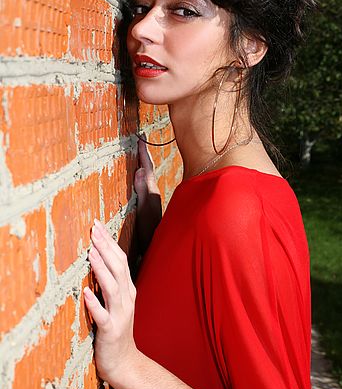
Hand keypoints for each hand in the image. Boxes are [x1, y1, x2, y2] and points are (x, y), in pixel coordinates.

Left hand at [84, 219, 137, 384]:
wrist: (124, 363)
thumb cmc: (115, 330)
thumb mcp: (116, 303)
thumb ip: (110, 283)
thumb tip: (97, 259)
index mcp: (127, 290)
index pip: (120, 260)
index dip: (109, 242)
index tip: (97, 225)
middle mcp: (126, 299)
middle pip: (118, 268)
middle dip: (106, 248)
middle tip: (94, 230)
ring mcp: (120, 314)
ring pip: (112, 287)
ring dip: (102, 269)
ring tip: (92, 254)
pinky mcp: (110, 331)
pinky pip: (102, 316)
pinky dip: (94, 304)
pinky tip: (85, 293)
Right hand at [135, 137, 161, 252]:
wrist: (157, 251)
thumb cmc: (150, 234)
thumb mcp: (145, 212)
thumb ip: (144, 192)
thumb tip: (141, 169)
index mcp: (152, 193)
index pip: (148, 168)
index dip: (144, 153)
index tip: (140, 137)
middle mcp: (153, 195)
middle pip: (149, 170)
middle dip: (144, 156)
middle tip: (139, 141)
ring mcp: (151, 202)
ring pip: (147, 178)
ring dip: (142, 166)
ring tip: (137, 156)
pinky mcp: (148, 210)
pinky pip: (144, 187)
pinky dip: (141, 178)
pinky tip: (137, 180)